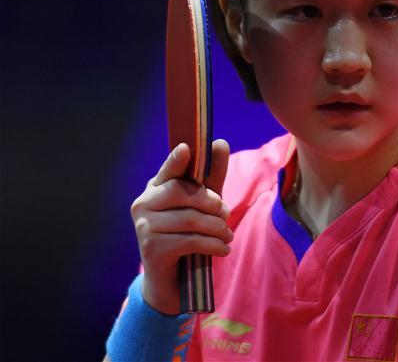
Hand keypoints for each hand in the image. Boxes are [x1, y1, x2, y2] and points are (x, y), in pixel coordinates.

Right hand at [131, 139, 230, 314]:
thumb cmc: (187, 234)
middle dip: (212, 202)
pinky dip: (213, 244)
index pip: (168, 170)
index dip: (177, 160)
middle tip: (226, 214)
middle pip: (183, 193)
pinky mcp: (151, 249)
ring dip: (217, 228)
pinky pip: (190, 241)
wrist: (171, 280)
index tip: (188, 149)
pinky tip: (223, 249)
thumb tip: (220, 143)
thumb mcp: (203, 204)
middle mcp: (143, 204)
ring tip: (227, 236)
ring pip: (190, 219)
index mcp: (154, 188)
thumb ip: (212, 176)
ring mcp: (144, 227)